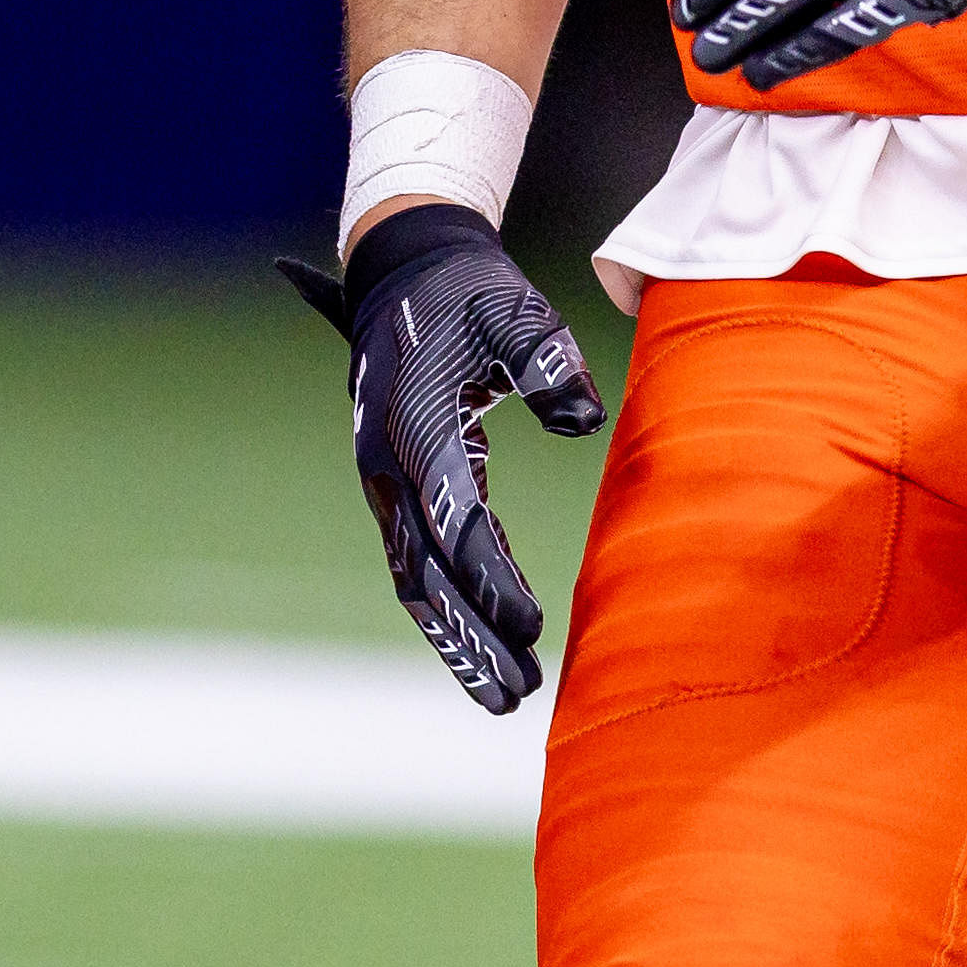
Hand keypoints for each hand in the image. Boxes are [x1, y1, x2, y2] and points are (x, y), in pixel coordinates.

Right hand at [275, 201, 603, 713]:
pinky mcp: (395, 484)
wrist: (404, 270)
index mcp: (415, 425)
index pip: (453, 520)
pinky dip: (444, 606)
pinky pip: (413, 559)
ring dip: (454, 637)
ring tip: (503, 695)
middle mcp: (387, 463)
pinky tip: (483, 640)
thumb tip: (583, 422)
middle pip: (423, 570)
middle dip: (468, 638)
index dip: (489, 579)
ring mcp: (383, 478)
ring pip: (412, 576)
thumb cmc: (470, 292)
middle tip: (518, 696)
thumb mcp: (516, 311)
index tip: (530, 629)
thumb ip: (547, 362)